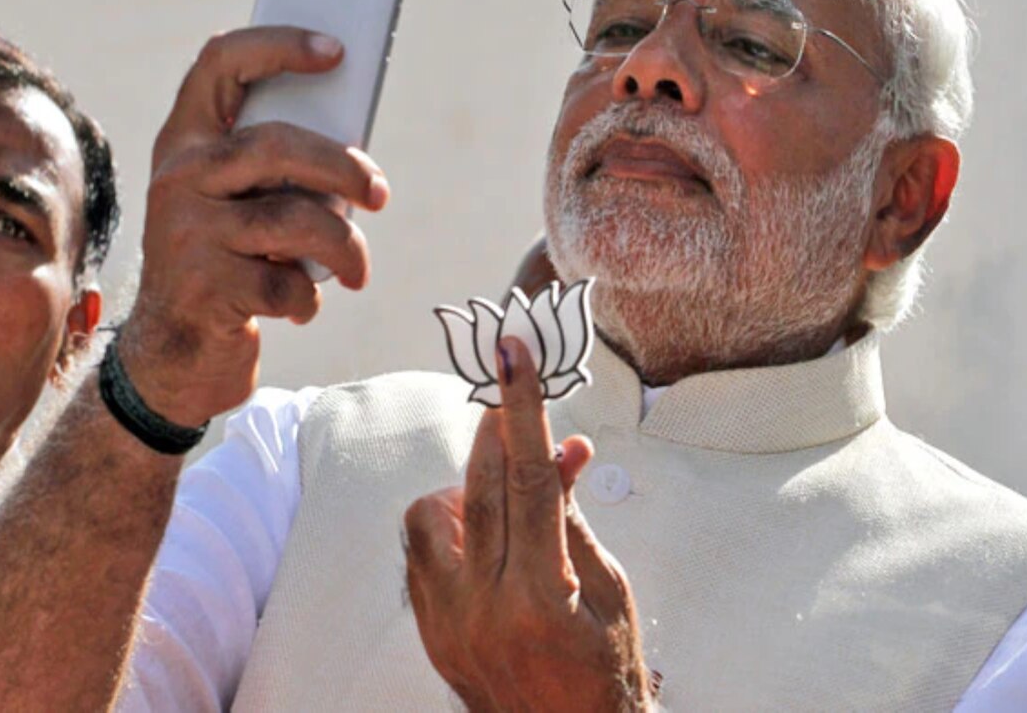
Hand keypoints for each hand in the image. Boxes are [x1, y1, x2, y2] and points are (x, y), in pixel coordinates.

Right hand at [118, 27, 389, 426]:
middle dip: (343, 169)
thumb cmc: (231, 259)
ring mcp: (185, 231)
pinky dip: (310, 298)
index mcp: (187, 141)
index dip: (278, 46)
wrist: (176, 350)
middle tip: (380, 194)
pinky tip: (302, 304)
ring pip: (294, 220)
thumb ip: (281, 169)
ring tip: (358, 270)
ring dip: (345, 248)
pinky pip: (286, 283)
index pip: (220, 64)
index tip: (337, 50)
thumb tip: (356, 154)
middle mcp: (179, 177)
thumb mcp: (240, 203)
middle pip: (276, 145)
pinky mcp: (203, 288)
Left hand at [404, 337, 650, 711]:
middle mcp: (481, 608)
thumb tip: (563, 449)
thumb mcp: (608, 590)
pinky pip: (418, 556)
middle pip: (475, 488)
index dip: (522, 410)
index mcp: (539, 597)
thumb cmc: (604, 670)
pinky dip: (447, 528)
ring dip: (463, 488)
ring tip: (502, 498)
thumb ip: (573, 517)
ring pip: (426, 517)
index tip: (511, 355)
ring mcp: (445, 624)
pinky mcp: (428, 633)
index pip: (528, 479)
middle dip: (492, 430)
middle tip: (505, 393)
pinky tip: (483, 535)